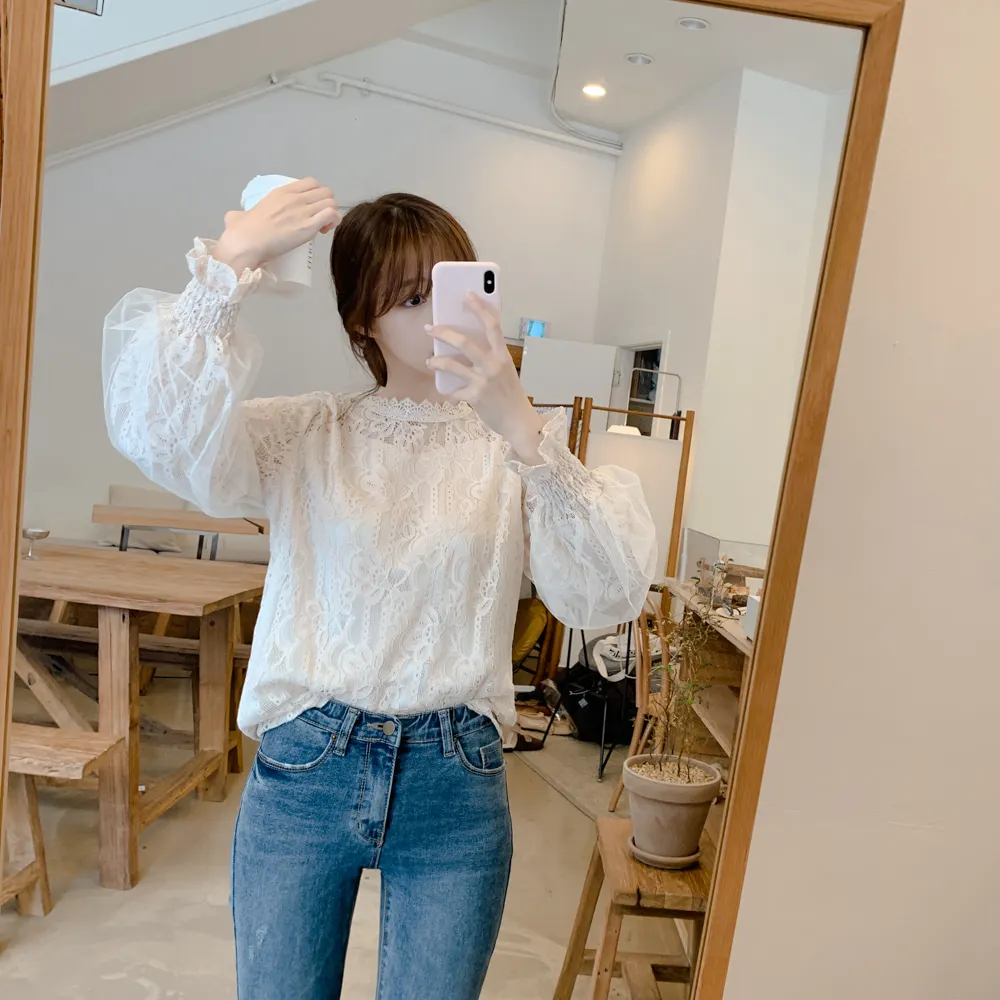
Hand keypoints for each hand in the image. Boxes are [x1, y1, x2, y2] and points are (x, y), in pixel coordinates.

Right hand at [213, 178, 340, 273]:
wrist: (247, 242)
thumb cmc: (242, 232)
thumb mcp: (238, 216)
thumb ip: (239, 215)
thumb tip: (234, 219)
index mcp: (281, 192)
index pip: (311, 183)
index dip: (316, 195)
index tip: (311, 210)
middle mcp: (295, 198)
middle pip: (325, 192)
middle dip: (327, 205)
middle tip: (319, 220)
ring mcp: (303, 211)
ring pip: (331, 202)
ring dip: (332, 215)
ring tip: (322, 228)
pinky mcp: (309, 226)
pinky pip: (332, 214)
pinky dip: (333, 222)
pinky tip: (325, 231)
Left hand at [426, 294, 544, 463]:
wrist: (518, 421)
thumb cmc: (510, 394)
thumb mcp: (505, 370)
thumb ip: (490, 356)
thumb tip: (463, 343)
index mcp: (502, 355)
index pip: (492, 325)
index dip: (480, 308)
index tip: (467, 294)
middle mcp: (493, 365)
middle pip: (464, 342)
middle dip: (443, 332)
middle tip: (430, 328)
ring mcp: (483, 381)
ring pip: (452, 365)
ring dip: (436, 361)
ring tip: (429, 361)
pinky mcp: (474, 397)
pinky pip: (453, 391)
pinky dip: (447, 391)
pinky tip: (446, 391)